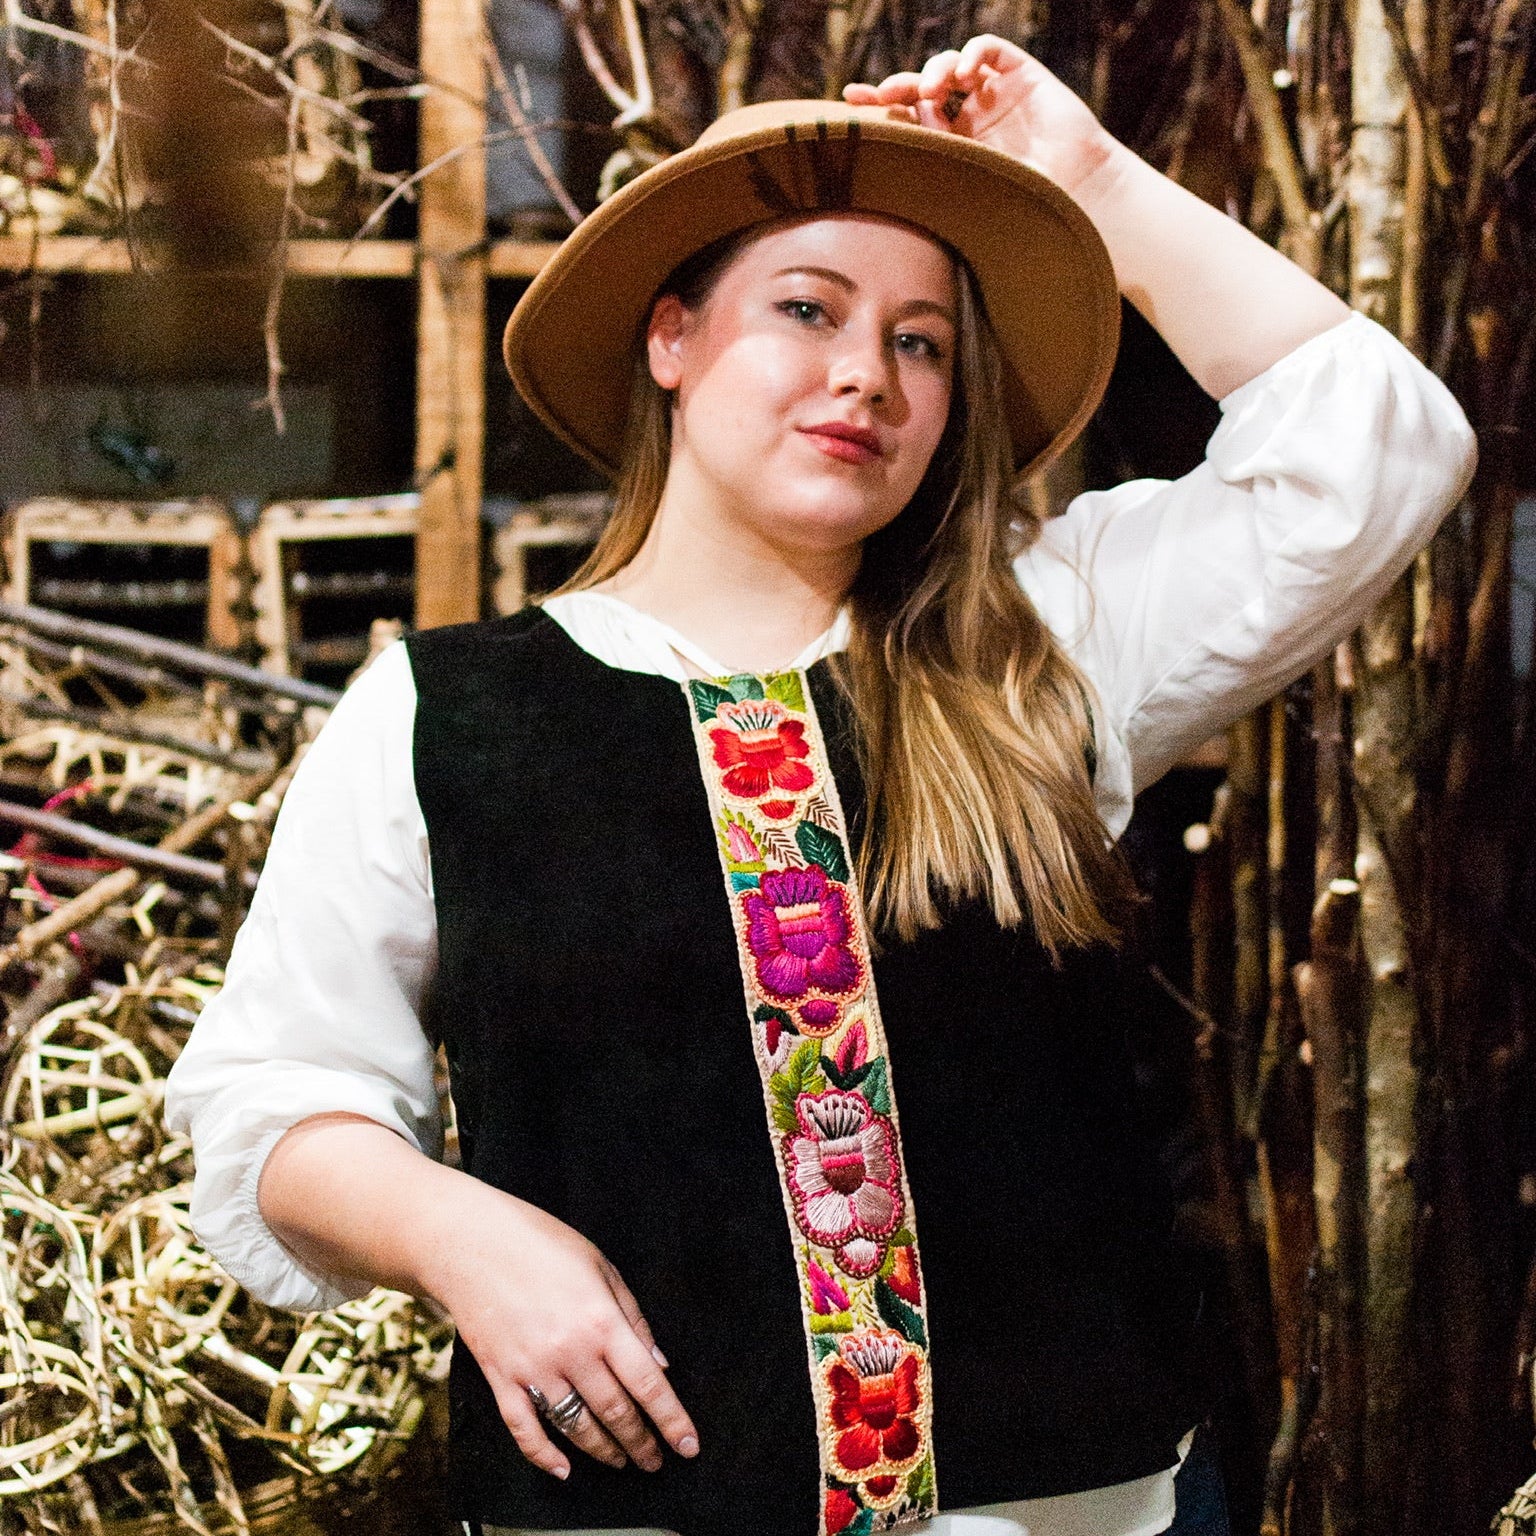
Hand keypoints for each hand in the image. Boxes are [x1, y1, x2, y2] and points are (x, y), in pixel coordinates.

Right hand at [426, 1184, 699, 1480]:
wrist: (472, 1242)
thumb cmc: (541, 1243)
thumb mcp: (602, 1266)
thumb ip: (633, 1317)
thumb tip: (659, 1363)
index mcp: (601, 1321)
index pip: (647, 1384)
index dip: (671, 1420)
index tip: (688, 1446)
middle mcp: (571, 1351)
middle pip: (615, 1412)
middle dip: (641, 1442)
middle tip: (655, 1460)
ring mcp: (533, 1369)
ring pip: (576, 1427)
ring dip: (603, 1451)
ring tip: (621, 1461)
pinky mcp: (502, 1377)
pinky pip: (524, 1429)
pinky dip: (543, 1455)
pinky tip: (562, 1468)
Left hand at [843, 35, 1120, 201]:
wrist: (1074, 193)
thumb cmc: (1022, 205)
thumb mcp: (966, 189)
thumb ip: (931, 171)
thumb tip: (882, 167)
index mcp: (951, 145)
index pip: (908, 118)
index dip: (880, 107)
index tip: (852, 102)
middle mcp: (969, 116)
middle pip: (923, 88)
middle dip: (897, 85)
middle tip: (881, 95)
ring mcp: (993, 94)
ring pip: (951, 65)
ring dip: (935, 72)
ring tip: (934, 91)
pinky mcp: (1021, 75)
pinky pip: (988, 50)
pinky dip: (971, 54)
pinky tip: (962, 74)